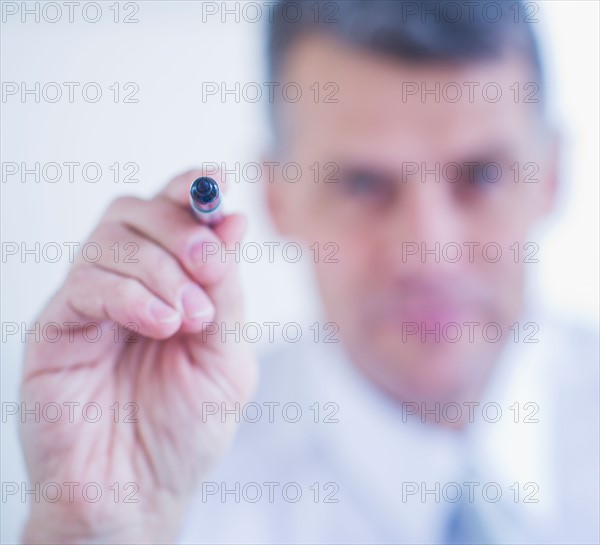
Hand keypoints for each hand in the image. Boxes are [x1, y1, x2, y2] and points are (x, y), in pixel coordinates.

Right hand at [20, 170, 257, 543]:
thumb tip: (233, 219)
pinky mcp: (57, 330)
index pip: (172, 212)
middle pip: (136, 211)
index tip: (215, 183)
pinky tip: (161, 324)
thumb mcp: (226, 354)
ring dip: (160, 269)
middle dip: (179, 229)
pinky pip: (87, 285)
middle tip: (208, 266)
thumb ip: (228, 290)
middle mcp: (127, 283)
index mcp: (170, 282)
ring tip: (189, 318)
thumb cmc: (186, 427)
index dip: (191, 188)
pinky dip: (131, 295)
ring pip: (111, 240)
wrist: (139, 492)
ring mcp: (88, 303)